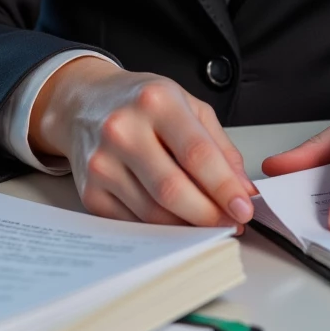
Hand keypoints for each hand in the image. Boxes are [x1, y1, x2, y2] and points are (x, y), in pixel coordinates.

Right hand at [29, 57, 257, 226]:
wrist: (84, 102)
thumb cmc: (141, 103)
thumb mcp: (188, 105)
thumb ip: (219, 147)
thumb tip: (243, 190)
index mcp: (155, 101)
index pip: (196, 153)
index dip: (224, 187)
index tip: (244, 208)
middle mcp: (123, 130)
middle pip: (173, 189)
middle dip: (209, 214)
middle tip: (232, 223)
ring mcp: (102, 163)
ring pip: (154, 213)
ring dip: (189, 227)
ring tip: (209, 224)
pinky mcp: (90, 192)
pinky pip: (133, 223)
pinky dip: (161, 229)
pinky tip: (176, 222)